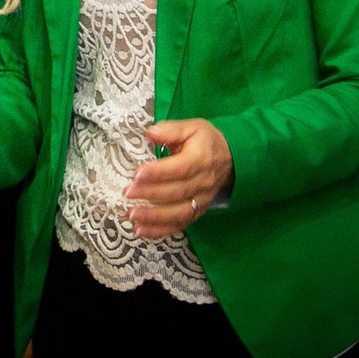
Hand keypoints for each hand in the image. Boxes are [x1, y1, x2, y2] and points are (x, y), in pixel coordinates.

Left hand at [127, 119, 234, 240]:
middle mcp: (203, 183)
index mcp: (201, 159)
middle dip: (150, 195)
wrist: (231, 157)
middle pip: (176, 192)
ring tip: (131, 215)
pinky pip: (180, 224)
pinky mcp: (198, 212)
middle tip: (127, 193)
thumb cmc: (205, 141)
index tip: (136, 174)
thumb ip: (171, 130)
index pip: (180, 168)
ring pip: (178, 213)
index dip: (158, 173)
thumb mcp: (192, 127)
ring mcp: (201, 200)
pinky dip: (160, 230)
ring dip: (153, 217)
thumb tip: (150, 133)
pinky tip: (141, 230)